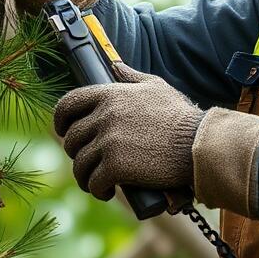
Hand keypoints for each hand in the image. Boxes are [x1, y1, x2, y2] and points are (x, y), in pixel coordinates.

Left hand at [53, 63, 204, 200]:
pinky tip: (107, 192)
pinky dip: (98, 190)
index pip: (67, 104)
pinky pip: (93, 182)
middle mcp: (104, 115)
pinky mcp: (116, 166)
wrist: (199, 144)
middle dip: (77, 153)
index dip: (59, 121)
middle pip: (71, 139)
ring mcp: (108, 141)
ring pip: (79, 164)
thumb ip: (131, 76)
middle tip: (90, 162)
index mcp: (109, 94)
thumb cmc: (180, 117)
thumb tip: (115, 65)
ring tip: (97, 182)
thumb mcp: (156, 87)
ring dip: (85, 177)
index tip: (63, 132)